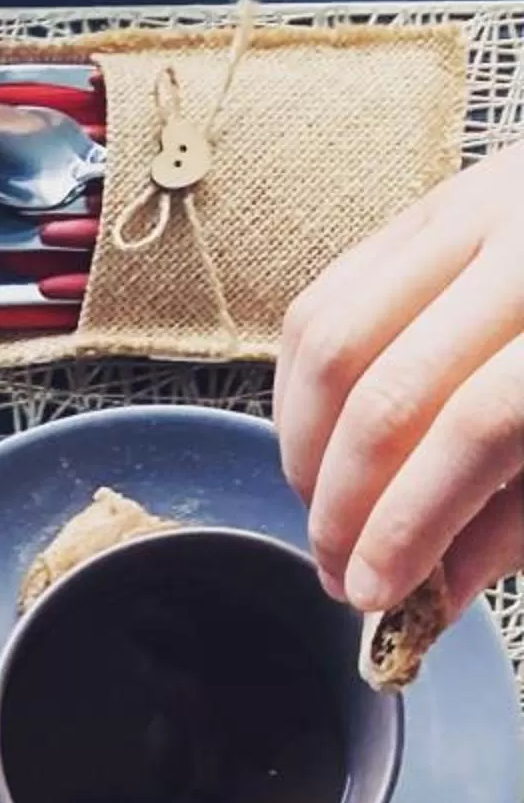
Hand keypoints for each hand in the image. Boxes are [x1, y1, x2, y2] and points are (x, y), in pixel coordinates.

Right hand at [274, 142, 523, 617]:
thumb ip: (519, 524)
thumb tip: (427, 596)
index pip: (476, 429)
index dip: (407, 526)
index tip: (372, 594)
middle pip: (389, 395)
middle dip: (344, 505)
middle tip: (336, 570)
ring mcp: (475, 211)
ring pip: (332, 346)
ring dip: (306, 452)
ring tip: (324, 511)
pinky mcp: (429, 206)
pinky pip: (323, 303)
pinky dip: (301, 391)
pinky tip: (317, 446)